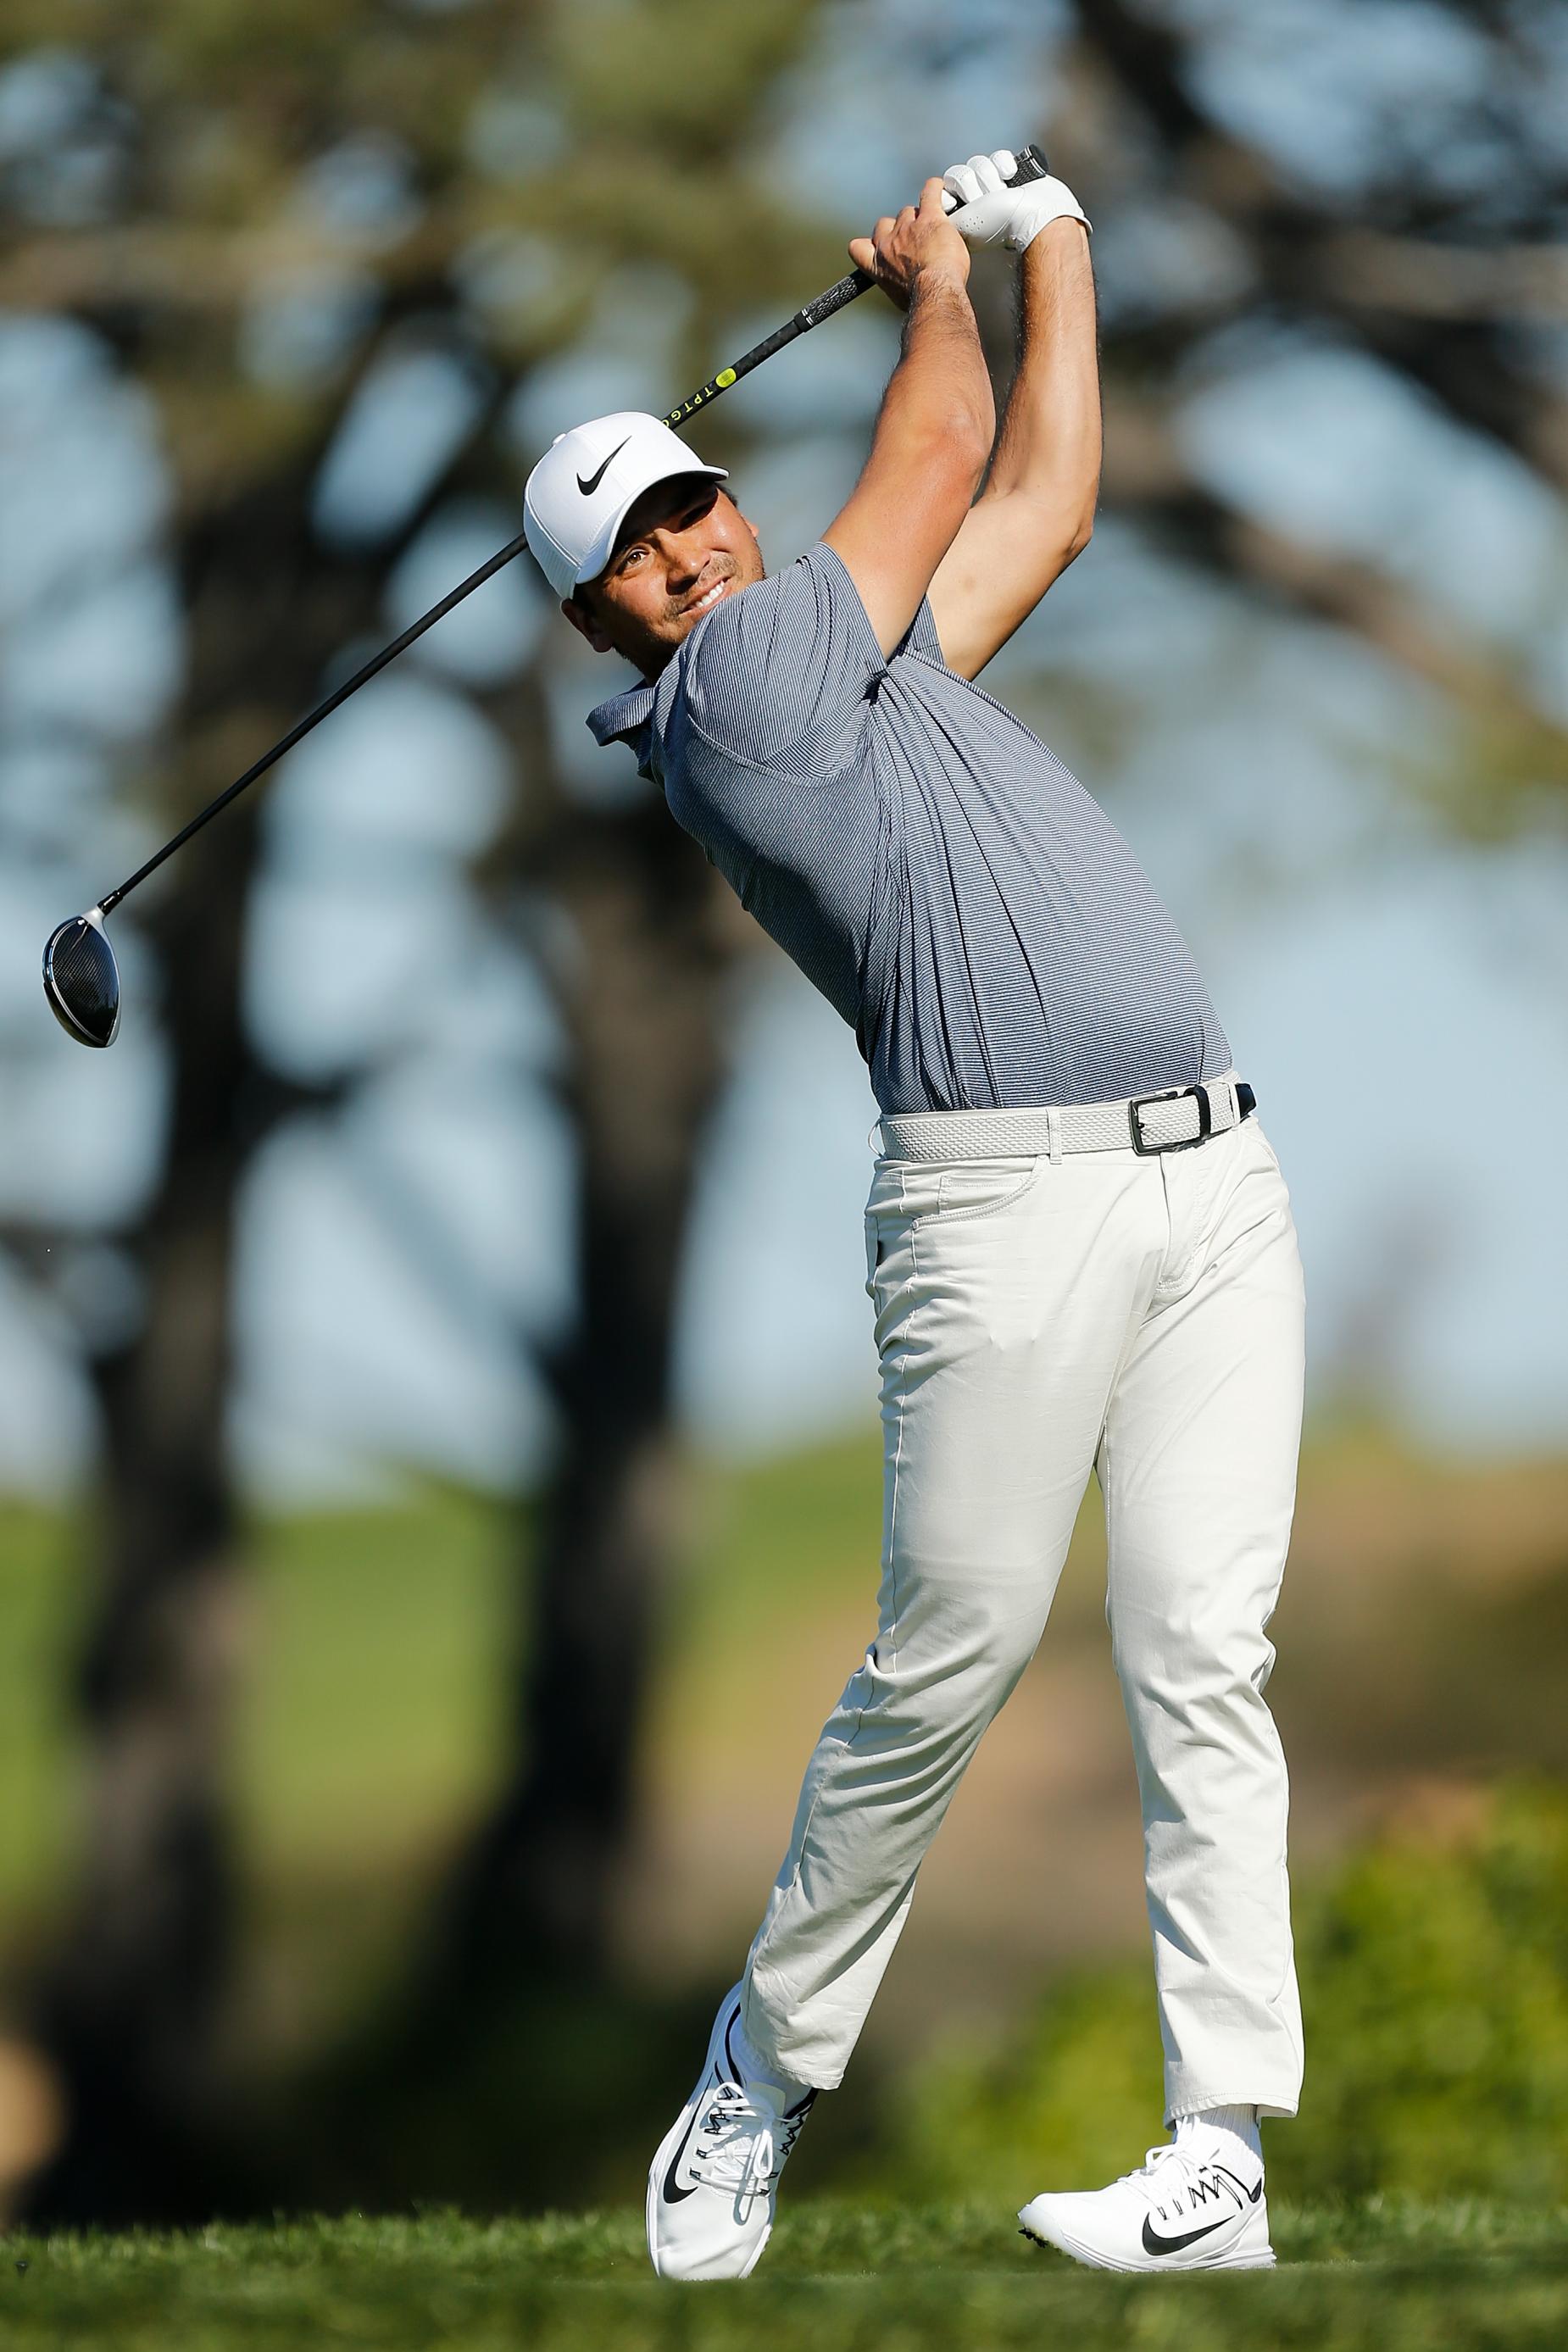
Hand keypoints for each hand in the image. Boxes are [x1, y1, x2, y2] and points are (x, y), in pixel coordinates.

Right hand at [848, 177, 971, 309]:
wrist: (934, 293)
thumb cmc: (921, 300)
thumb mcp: (900, 298)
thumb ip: (898, 284)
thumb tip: (906, 288)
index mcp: (878, 265)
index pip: (858, 247)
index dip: (870, 244)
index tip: (880, 246)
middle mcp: (888, 244)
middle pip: (885, 224)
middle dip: (898, 229)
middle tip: (916, 241)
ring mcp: (908, 228)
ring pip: (909, 211)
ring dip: (920, 217)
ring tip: (936, 227)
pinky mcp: (929, 217)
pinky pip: (930, 192)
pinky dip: (935, 189)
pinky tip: (941, 190)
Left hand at [939, 149, 1089, 250]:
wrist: (1035, 216)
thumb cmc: (998, 224)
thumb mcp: (964, 225)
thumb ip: (945, 214)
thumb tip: (936, 203)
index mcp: (963, 212)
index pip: (944, 190)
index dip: (951, 192)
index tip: (955, 202)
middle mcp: (975, 197)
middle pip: (958, 174)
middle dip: (973, 187)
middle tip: (985, 201)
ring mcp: (993, 184)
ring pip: (977, 164)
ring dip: (989, 179)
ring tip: (1001, 193)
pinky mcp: (1009, 171)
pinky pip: (997, 156)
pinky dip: (1004, 165)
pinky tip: (1010, 178)